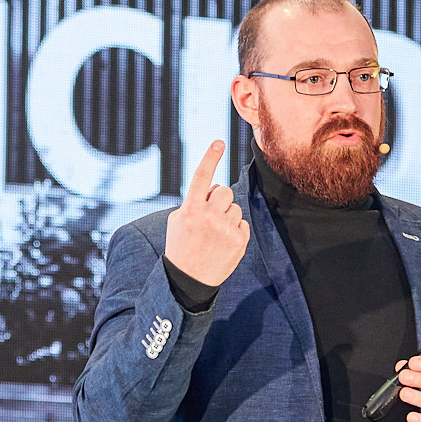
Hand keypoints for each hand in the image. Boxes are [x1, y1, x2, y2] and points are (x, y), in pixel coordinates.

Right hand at [163, 140, 248, 288]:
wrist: (188, 280)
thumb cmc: (181, 246)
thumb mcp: (177, 220)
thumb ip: (194, 200)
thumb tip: (217, 187)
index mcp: (190, 208)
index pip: (201, 176)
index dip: (210, 157)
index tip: (219, 142)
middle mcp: (208, 216)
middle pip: (225, 191)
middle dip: (219, 201)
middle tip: (210, 217)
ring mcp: (225, 229)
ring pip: (235, 208)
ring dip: (227, 217)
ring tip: (214, 235)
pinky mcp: (239, 241)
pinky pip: (242, 224)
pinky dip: (235, 231)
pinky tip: (223, 243)